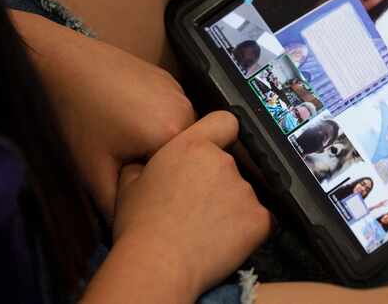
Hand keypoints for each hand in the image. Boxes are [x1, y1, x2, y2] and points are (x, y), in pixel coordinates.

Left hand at [11, 11, 195, 218]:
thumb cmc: (74, 115)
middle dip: (159, 165)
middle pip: (184, 156)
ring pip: (179, 134)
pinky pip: (172, 112)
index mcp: (174, 134)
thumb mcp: (93, 173)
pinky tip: (121, 118)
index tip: (132, 186)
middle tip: (123, 164)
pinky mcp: (167, 79)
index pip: (185, 178)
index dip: (158, 188)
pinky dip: (154, 121)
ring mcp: (178, 90)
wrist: (59, 62)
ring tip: (120, 138)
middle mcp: (187, 109)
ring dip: (157, 143)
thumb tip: (136, 223)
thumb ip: (121, 208)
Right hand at [113, 112, 271, 299]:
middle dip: (217, 182)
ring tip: (202, 229)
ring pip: (242, 195)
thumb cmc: (140, 228)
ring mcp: (244, 190)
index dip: (221, 134)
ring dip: (229, 208)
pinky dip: (244, 230)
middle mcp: (222, 162)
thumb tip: (146, 165)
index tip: (216, 148)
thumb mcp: (128, 185)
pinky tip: (219, 242)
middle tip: (195, 207)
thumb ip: (144, 165)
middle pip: (230, 165)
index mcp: (191, 147)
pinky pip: (257, 221)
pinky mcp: (258, 219)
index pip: (223, 121)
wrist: (157, 266)